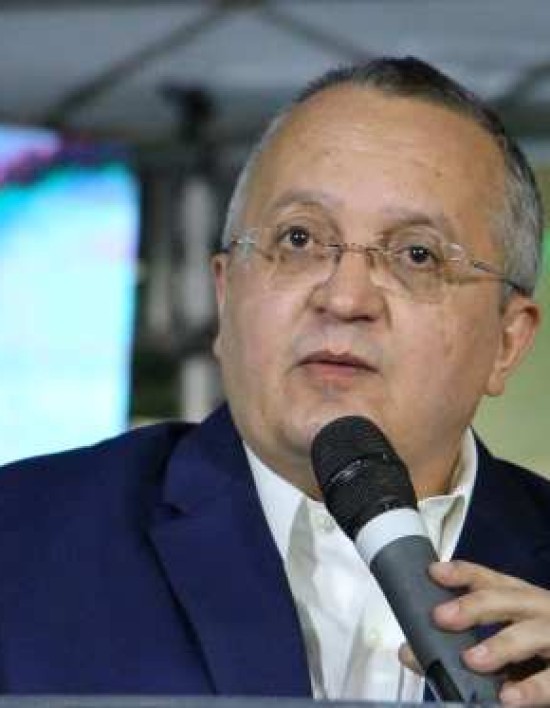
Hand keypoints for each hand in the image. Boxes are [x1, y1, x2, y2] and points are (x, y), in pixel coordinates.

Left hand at [398, 560, 549, 705]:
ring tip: (472, 659)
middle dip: (473, 605)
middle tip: (441, 616)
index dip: (461, 573)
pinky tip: (509, 697)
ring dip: (500, 646)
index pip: (489, 579)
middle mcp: (540, 611)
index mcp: (520, 599)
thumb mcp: (505, 642)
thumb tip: (409, 652)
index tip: (434, 572)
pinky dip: (531, 688)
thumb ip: (459, 645)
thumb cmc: (541, 652)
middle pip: (507, 599)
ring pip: (531, 635)